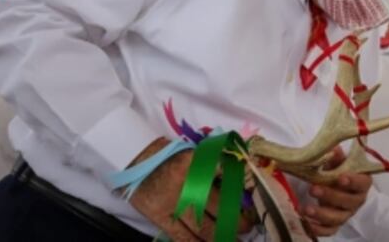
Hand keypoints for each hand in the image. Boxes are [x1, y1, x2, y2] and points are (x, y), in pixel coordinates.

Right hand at [127, 137, 253, 241]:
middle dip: (234, 221)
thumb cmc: (171, 156)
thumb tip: (238, 185)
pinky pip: (180, 236)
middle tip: (246, 228)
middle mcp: (186, 184)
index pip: (225, 179)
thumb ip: (214, 169)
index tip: (251, 204)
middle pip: (217, 208)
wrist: (137, 159)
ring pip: (201, 227)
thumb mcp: (196, 155)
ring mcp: (173, 203)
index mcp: (197, 164)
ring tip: (232, 240)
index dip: (239, 194)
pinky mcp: (160, 217)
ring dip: (219, 236)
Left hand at [303, 147, 371, 236]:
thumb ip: (337, 157)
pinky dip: (318, 229)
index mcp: (362, 183)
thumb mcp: (339, 163)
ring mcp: (346, 214)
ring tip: (305, 208)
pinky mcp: (335, 225)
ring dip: (321, 214)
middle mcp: (356, 201)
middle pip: (348, 202)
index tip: (340, 177)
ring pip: (338, 218)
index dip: (353, 181)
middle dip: (330, 196)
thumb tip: (333, 148)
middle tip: (313, 189)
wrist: (337, 188)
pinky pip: (329, 230)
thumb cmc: (339, 173)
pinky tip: (306, 222)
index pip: (362, 183)